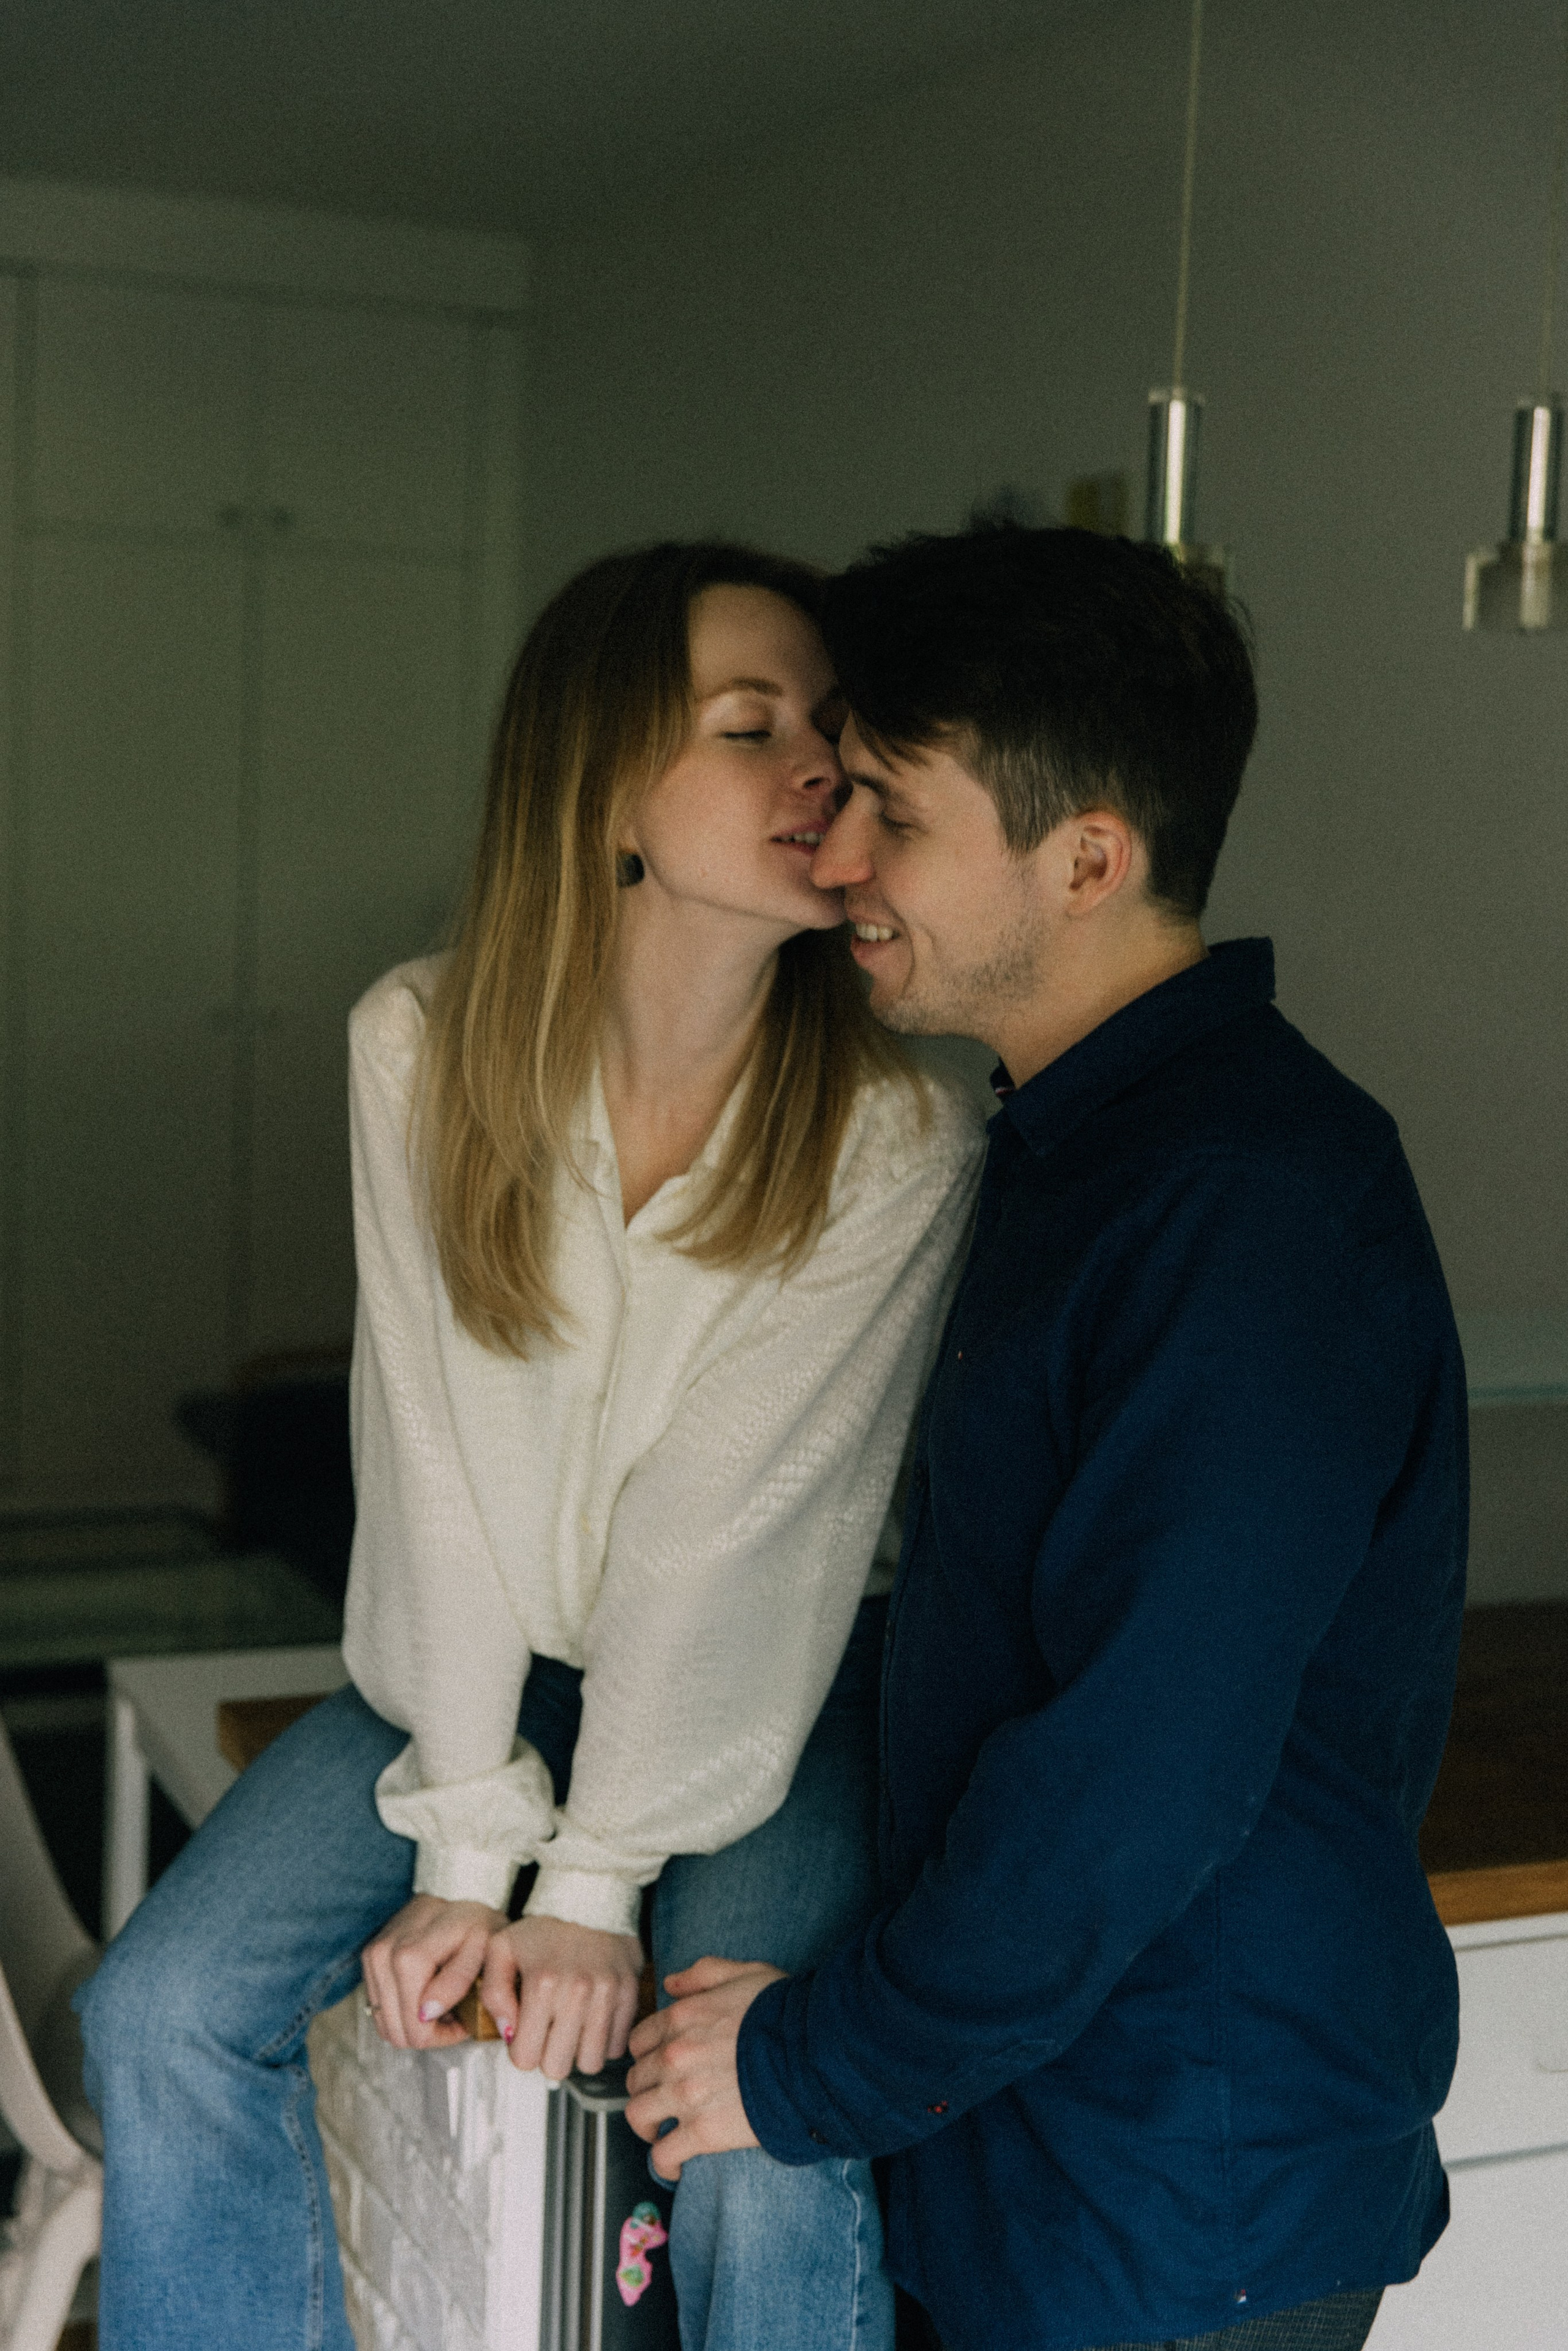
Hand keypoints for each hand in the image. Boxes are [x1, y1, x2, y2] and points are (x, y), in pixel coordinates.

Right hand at [361, 1893, 505, 2049]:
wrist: (459, 1889)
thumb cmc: (476, 1922)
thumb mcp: (482, 1949)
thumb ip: (456, 1981)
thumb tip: (425, 2013)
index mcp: (409, 1957)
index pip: (416, 2030)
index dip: (444, 2035)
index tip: (464, 2020)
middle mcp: (383, 1956)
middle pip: (396, 2032)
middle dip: (427, 2032)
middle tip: (454, 2014)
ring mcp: (372, 1955)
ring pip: (383, 2024)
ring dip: (412, 2022)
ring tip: (441, 2004)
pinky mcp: (369, 1958)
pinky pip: (378, 2008)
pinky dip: (400, 2010)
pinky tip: (423, 1995)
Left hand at [481, 1914, 644, 2080]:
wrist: (590, 1898)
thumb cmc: (543, 1928)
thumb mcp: (501, 1949)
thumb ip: (493, 1993)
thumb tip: (509, 2033)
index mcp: (542, 1984)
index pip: (526, 2058)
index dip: (522, 2050)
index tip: (526, 2033)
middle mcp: (577, 1992)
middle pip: (558, 2068)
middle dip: (549, 2055)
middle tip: (549, 2031)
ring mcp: (607, 1994)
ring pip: (592, 2062)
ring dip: (579, 2052)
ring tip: (571, 2028)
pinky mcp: (630, 1993)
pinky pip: (618, 2045)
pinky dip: (605, 2040)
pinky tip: (592, 2019)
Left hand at [624, 1957, 784, 2179]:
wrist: (812, 2051)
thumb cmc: (783, 2012)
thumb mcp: (744, 1974)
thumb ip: (703, 1974)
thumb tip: (672, 1983)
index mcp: (681, 2019)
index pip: (639, 2041)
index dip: (647, 2055)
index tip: (659, 2067)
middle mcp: (674, 2056)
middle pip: (636, 2079)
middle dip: (647, 2089)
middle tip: (663, 2100)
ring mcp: (685, 2095)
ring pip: (639, 2116)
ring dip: (647, 2126)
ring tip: (661, 2133)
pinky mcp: (703, 2131)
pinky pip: (664, 2154)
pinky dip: (665, 2162)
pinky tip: (675, 2164)